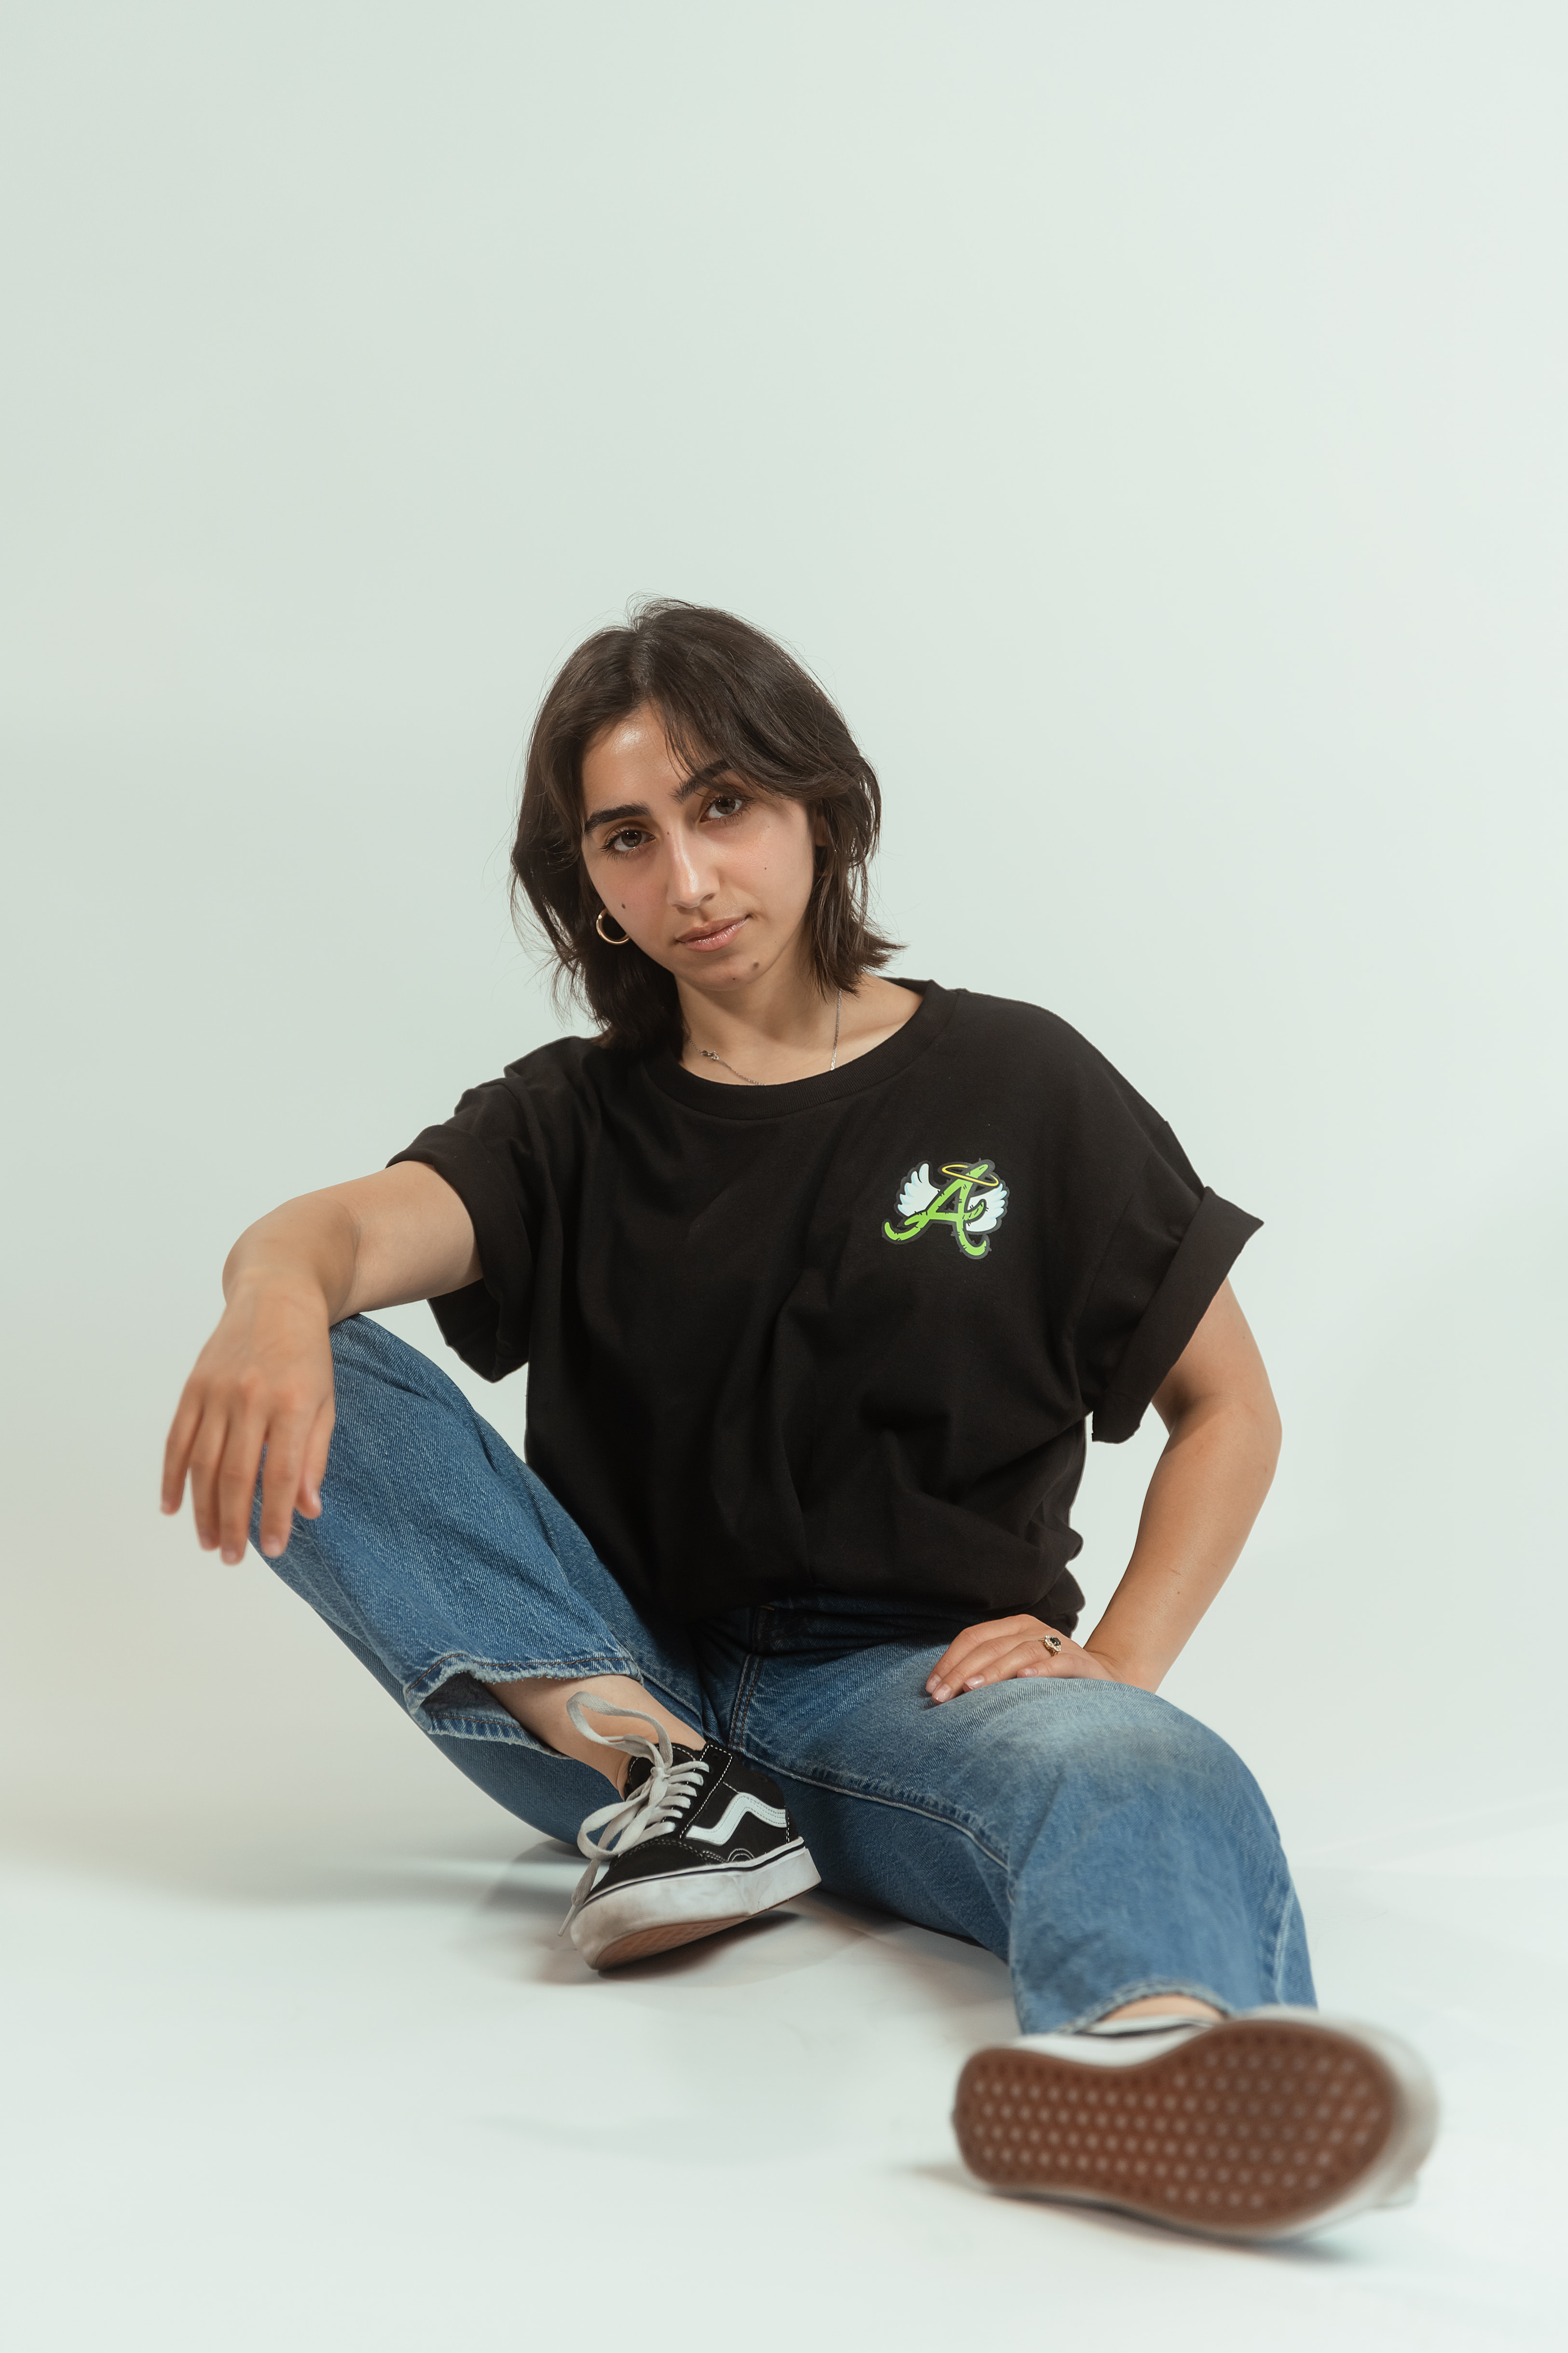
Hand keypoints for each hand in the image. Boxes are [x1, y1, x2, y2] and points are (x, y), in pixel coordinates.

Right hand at [160, 1275, 335, 1563]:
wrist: (276, 1294)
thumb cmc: (308, 1354)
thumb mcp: (326, 1401)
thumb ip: (315, 1455)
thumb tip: (308, 1510)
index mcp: (293, 1402)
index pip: (281, 1473)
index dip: (276, 1516)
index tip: (274, 1550)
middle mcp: (251, 1397)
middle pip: (236, 1474)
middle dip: (233, 1523)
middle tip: (232, 1558)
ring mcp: (217, 1391)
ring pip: (202, 1463)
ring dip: (202, 1509)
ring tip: (208, 1542)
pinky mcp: (193, 1386)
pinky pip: (177, 1439)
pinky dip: (172, 1476)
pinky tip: (172, 1506)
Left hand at [925, 1613, 1126, 1702]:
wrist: (1103, 1682)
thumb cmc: (1048, 1681)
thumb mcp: (1014, 1671)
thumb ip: (986, 1673)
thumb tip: (944, 1690)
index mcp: (1013, 1627)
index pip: (973, 1638)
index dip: (949, 1661)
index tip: (931, 1687)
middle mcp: (1033, 1629)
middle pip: (990, 1645)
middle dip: (961, 1671)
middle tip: (941, 1697)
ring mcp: (1059, 1643)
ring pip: (1019, 1652)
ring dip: (993, 1671)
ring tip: (971, 1689)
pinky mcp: (1081, 1662)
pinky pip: (1059, 1663)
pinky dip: (1041, 1670)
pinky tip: (1025, 1679)